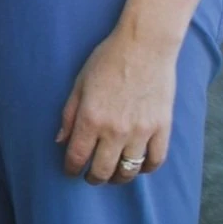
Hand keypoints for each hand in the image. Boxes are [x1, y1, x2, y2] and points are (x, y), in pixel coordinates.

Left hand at [57, 27, 179, 184]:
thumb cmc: (108, 60)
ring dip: (118, 178)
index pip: (77, 157)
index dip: (71, 168)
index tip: (70, 170)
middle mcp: (115, 130)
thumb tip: (61, 141)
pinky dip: (145, 169)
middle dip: (93, 178)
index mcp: (91, 118)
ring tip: (113, 174)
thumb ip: (69, 114)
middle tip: (90, 176)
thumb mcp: (79, 83)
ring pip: (128, 171)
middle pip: (102, 171)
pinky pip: (155, 161)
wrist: (144, 45)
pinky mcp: (161, 128)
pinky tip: (137, 165)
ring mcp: (141, 131)